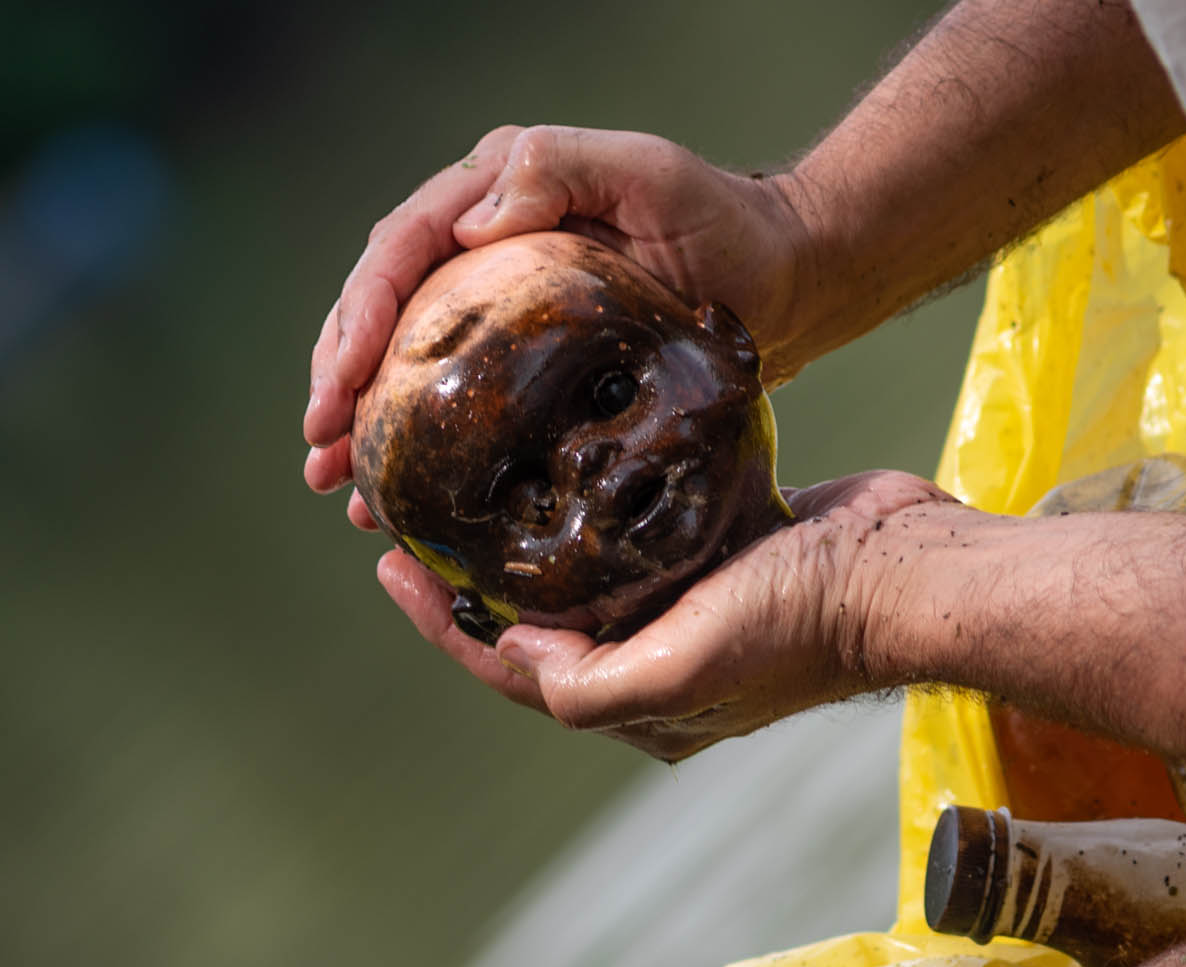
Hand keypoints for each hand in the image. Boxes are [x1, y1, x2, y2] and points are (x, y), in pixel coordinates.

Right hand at [303, 125, 813, 508]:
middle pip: (391, 310)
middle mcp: (489, 248)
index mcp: (501, 195)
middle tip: (318, 447)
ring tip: (336, 485)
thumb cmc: (727, 223)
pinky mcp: (535, 362)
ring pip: (415, 364)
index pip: (404, 248)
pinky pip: (465, 404)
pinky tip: (400, 498)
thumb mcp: (649, 174)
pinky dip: (429, 447)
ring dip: (369, 423)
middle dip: (342, 378)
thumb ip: (560, 167)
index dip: (359, 313)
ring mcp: (509, 309)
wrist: (786, 281)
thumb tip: (471, 224)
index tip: (338, 380)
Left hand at [376, 470, 955, 760]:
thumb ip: (589, 683)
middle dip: (475, 581)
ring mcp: (691, 601)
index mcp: (644, 702)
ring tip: (474, 487)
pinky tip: (563, 460)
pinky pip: (635, 528)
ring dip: (527, 538)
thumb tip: (519, 650)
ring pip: (584, 573)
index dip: (447, 625)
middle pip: (542, 622)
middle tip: (416, 523)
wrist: (901, 569)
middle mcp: (660, 657)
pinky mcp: (717, 547)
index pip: (518, 670)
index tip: (393, 566)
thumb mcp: (684, 669)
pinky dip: (590, 503)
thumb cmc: (800, 621)